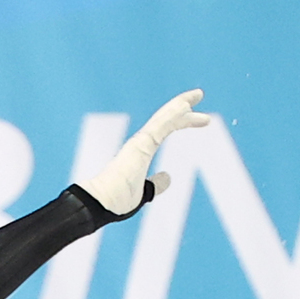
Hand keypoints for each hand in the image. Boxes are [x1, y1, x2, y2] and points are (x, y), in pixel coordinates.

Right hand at [80, 89, 209, 215]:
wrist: (99, 203)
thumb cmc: (114, 202)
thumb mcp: (141, 194)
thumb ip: (154, 185)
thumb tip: (168, 177)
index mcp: (140, 152)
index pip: (164, 129)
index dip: (181, 121)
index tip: (200, 119)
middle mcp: (140, 143)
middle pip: (166, 119)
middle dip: (183, 108)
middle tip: (199, 95)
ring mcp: (140, 142)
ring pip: (165, 117)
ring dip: (181, 104)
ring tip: (198, 94)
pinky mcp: (142, 145)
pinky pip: (162, 125)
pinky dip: (174, 113)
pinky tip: (187, 105)